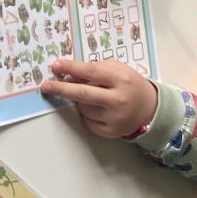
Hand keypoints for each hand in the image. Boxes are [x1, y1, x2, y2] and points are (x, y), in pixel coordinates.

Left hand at [40, 59, 157, 137]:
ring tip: (93, 96)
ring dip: (79, 101)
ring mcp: (113, 118)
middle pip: (82, 94)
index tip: (55, 65)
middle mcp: (117, 99)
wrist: (150, 109)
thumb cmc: (130, 85)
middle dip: (61, 89)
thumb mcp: (118, 70)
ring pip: (82, 108)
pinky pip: (87, 121)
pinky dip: (86, 114)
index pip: (91, 72)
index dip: (71, 68)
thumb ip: (95, 69)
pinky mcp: (109, 131)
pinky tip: (98, 109)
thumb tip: (68, 73)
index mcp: (121, 79)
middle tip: (46, 86)